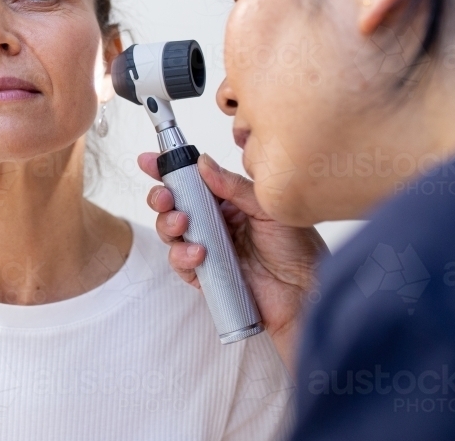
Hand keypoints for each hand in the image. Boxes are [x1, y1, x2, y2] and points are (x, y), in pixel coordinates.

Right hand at [139, 151, 327, 376]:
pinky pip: (181, 264)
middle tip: (165, 197)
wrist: (305, 292)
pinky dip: (182, 256)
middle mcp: (215, 224)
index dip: (168, 171)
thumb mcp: (267, 208)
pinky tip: (199, 253)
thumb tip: (203, 163)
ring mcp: (208, 249)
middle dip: (162, 198)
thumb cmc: (298, 250)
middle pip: (174, 206)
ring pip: (172, 233)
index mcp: (229, 203)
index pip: (192, 182)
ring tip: (183, 224)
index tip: (149, 161)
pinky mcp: (206, 276)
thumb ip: (233, 187)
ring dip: (169, 225)